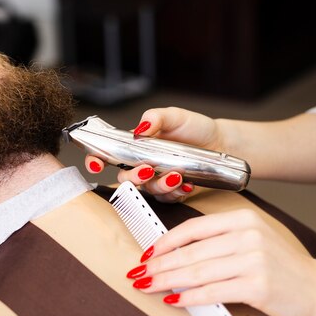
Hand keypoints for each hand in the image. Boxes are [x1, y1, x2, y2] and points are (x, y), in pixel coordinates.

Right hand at [85, 107, 222, 201]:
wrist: (220, 142)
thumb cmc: (194, 128)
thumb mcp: (174, 115)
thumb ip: (155, 117)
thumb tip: (139, 129)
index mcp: (135, 146)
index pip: (107, 155)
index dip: (95, 160)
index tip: (96, 164)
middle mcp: (142, 165)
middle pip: (125, 178)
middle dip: (133, 177)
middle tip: (148, 169)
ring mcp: (157, 180)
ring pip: (147, 190)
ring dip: (160, 184)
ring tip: (177, 174)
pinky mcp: (173, 192)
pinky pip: (168, 199)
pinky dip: (177, 193)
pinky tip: (188, 184)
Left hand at [125, 209, 315, 315]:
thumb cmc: (281, 266)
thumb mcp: (252, 240)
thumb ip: (219, 242)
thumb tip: (175, 253)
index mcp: (243, 218)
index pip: (193, 228)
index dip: (166, 242)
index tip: (147, 253)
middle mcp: (248, 235)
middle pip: (191, 251)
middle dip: (159, 264)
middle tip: (139, 273)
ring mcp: (254, 260)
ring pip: (197, 271)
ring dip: (167, 281)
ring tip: (148, 286)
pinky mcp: (258, 286)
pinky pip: (213, 291)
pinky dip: (189, 298)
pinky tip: (173, 301)